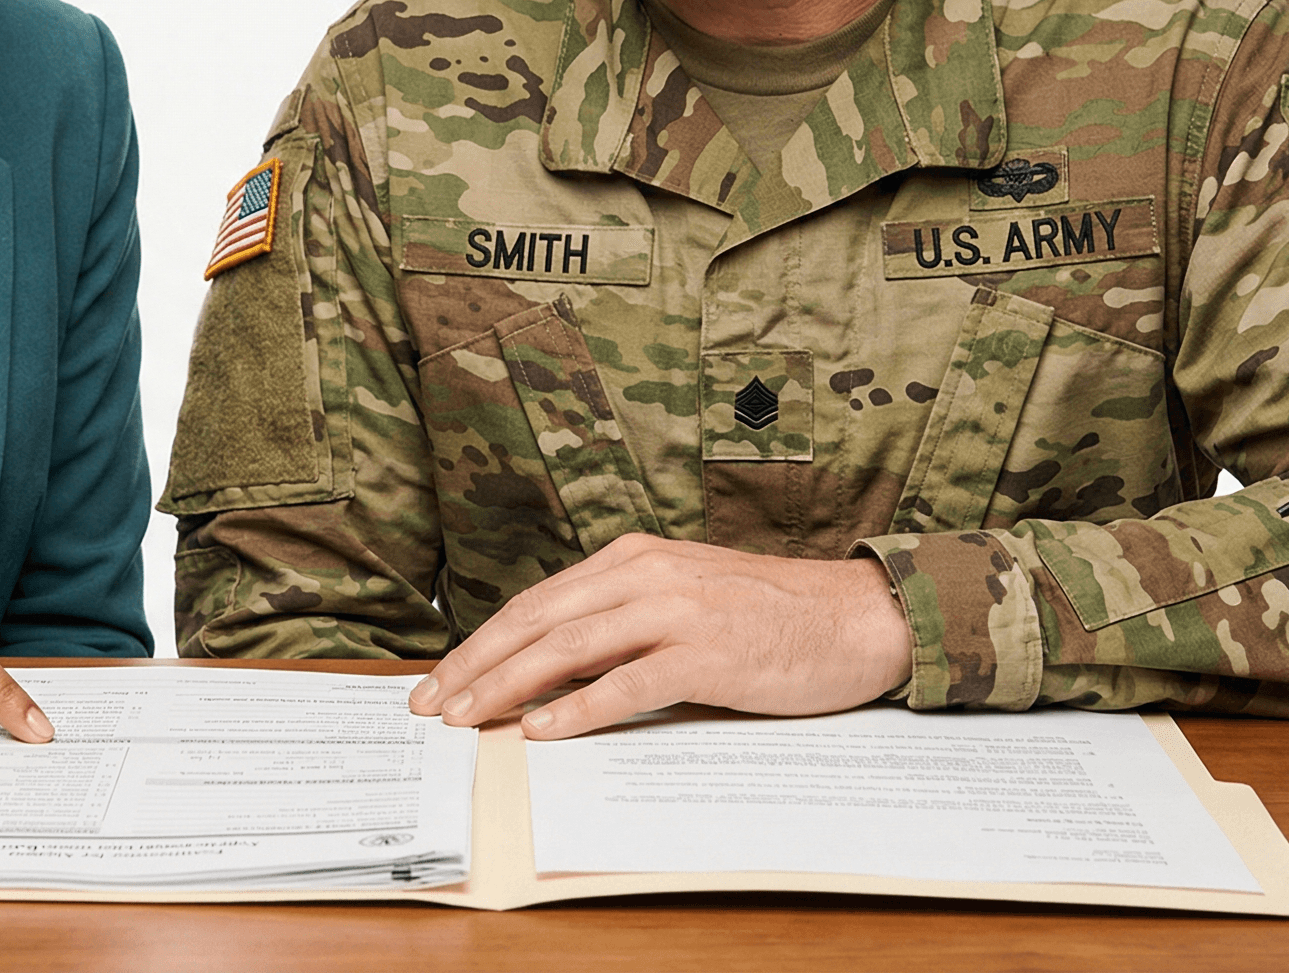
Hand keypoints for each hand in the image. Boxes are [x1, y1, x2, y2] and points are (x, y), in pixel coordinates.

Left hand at [407, 535, 911, 738]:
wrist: (855, 616)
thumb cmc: (768, 615)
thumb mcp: (682, 599)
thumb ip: (620, 623)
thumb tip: (549, 668)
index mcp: (632, 559)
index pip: (536, 603)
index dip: (481, 643)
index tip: (440, 679)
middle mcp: (645, 575)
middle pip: (537, 621)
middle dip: (475, 665)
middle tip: (432, 706)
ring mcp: (676, 612)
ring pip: (569, 648)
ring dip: (509, 686)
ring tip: (469, 719)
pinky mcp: (707, 654)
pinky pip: (629, 683)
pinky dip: (579, 707)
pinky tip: (543, 729)